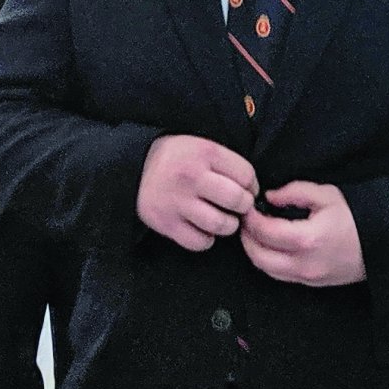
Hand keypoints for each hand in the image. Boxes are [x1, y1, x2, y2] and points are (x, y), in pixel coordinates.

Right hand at [137, 135, 257, 251]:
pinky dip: (205, 239)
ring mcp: (177, 201)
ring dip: (227, 225)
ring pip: (222, 224)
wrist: (133, 167)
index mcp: (204, 152)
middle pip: (238, 201)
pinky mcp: (166, 223)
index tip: (245, 188)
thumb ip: (228, 164)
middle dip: (243, 206)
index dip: (251, 185)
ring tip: (221, 218)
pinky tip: (201, 227)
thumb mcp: (202, 146)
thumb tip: (255, 190)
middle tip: (236, 206)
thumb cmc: (177, 159)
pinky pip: (200, 242)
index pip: (247, 175)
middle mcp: (191, 176)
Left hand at [237, 181, 364, 286]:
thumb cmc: (358, 217)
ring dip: (255, 251)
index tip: (248, 207)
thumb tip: (270, 197)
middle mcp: (303, 264)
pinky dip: (268, 261)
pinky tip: (271, 245)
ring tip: (256, 232)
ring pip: (266, 270)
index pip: (264, 231)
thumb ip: (294, 192)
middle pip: (258, 256)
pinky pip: (280, 275)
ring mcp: (308, 278)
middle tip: (246, 220)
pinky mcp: (312, 284)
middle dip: (246, 237)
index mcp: (307, 239)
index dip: (250, 219)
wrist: (384, 244)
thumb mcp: (327, 194)